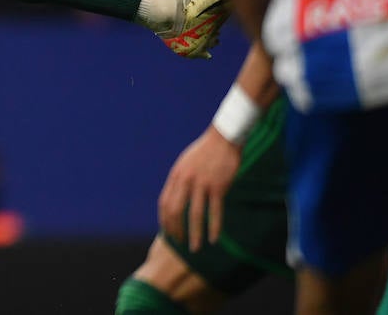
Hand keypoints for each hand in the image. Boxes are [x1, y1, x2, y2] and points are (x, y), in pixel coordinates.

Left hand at [159, 126, 241, 251]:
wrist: (223, 138)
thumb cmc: (204, 152)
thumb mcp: (185, 164)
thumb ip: (180, 180)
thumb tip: (176, 198)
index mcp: (176, 176)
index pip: (164, 203)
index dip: (165, 220)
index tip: (168, 233)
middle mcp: (186, 181)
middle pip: (175, 211)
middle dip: (176, 230)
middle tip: (180, 244)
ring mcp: (202, 184)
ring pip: (195, 215)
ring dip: (194, 234)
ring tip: (195, 248)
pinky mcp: (219, 186)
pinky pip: (215, 211)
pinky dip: (214, 227)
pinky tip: (214, 239)